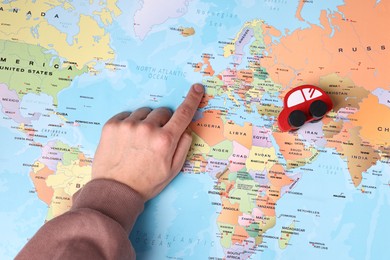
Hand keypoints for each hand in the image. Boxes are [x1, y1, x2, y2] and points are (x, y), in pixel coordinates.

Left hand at [91, 84, 203, 199]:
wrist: (114, 191)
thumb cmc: (146, 183)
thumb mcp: (172, 170)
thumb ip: (183, 146)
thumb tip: (186, 128)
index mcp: (165, 140)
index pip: (183, 113)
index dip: (192, 99)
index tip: (197, 88)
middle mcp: (147, 129)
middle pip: (162, 112)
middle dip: (163, 122)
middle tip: (156, 139)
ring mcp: (128, 125)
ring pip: (144, 112)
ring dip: (145, 121)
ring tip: (138, 141)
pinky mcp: (112, 125)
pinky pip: (127, 115)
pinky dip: (130, 123)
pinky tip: (127, 139)